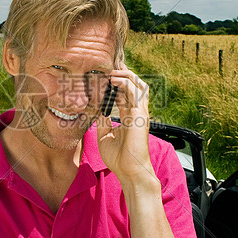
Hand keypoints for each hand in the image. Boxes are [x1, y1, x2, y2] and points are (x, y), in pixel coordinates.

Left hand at [96, 66, 154, 183]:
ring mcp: (140, 113)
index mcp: (130, 116)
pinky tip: (113, 80)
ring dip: (125, 75)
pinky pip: (134, 92)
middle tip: (108, 67)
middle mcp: (136, 112)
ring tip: (111, 71)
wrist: (129, 171)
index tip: (103, 76)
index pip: (126, 93)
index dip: (116, 82)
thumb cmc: (119, 158)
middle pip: (134, 85)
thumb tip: (97, 109)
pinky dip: (124, 83)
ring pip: (138, 84)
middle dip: (123, 74)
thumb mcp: (105, 135)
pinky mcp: (140, 115)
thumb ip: (103, 120)